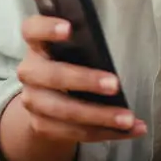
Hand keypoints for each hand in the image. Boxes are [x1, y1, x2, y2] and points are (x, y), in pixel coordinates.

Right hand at [7, 16, 146, 148]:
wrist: (46, 98)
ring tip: (128, 119)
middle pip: (52, 75)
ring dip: (100, 116)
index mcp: (37, 44)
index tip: (69, 28)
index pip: (32, 29)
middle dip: (84, 81)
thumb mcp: (72, 48)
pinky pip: (75, 132)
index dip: (48, 28)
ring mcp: (33, 100)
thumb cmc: (69, 62)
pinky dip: (106, 132)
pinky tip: (130, 130)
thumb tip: (120, 43)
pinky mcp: (41, 125)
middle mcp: (30, 71)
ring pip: (65, 111)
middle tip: (114, 84)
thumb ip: (86, 44)